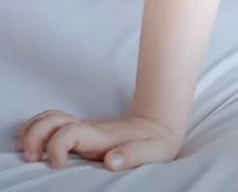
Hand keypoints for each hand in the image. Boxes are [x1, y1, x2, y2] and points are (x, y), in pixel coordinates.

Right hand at [15, 111, 180, 170]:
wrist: (161, 125)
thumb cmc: (156, 141)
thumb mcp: (153, 151)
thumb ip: (133, 154)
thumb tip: (111, 160)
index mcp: (101, 136)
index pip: (70, 132)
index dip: (57, 147)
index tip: (59, 166)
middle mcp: (88, 130)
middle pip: (51, 120)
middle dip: (34, 136)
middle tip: (32, 158)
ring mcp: (83, 130)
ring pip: (49, 120)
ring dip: (32, 133)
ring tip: (27, 154)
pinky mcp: (80, 134)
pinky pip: (52, 127)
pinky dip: (36, 133)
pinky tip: (33, 148)